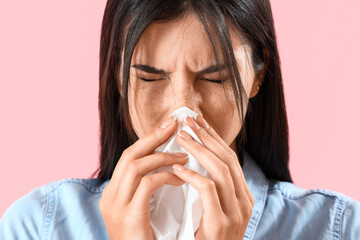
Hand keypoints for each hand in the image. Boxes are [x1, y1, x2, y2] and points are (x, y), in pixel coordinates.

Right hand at [99, 115, 187, 239]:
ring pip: (136, 166)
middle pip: (130, 155)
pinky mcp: (128, 217)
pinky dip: (165, 176)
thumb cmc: (149, 239)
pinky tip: (180, 178)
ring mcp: (116, 207)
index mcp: (114, 193)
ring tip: (184, 155)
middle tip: (176, 124)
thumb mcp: (146, 210)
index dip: (149, 139)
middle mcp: (110, 196)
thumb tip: (171, 163)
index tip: (169, 125)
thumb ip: (151, 188)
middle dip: (154, 137)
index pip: (130, 157)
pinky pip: (147, 184)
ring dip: (162, 156)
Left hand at [173, 115, 254, 239]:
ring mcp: (236, 213)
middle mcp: (245, 201)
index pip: (230, 158)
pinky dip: (193, 176)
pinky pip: (208, 191)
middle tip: (188, 120)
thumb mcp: (211, 209)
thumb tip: (194, 160)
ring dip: (199, 150)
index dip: (214, 137)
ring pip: (220, 170)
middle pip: (227, 159)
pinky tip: (178, 169)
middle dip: (207, 136)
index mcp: (243, 196)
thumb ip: (209, 188)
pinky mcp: (222, 224)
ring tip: (181, 137)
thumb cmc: (204, 237)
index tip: (198, 121)